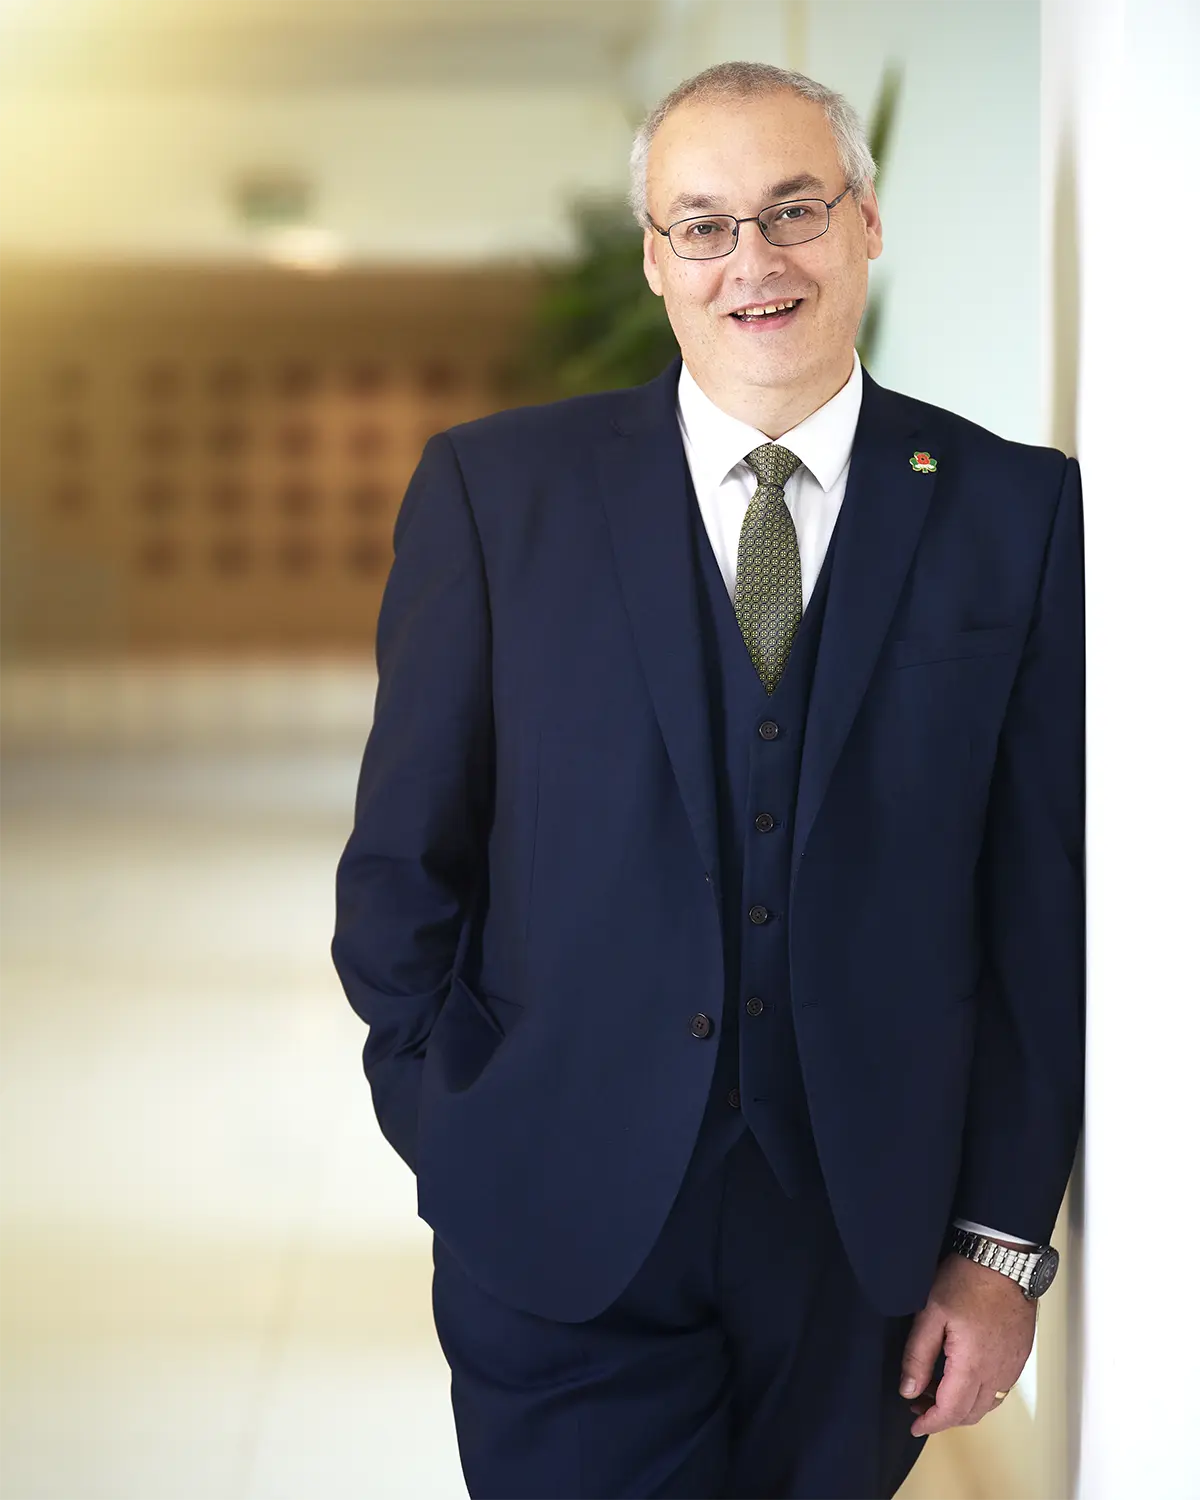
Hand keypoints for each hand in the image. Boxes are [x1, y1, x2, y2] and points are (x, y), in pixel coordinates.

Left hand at [898, 1251, 1035, 1436]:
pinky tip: (962, 1377)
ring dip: (961, 1406)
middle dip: (942, 1416)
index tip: (914, 1425)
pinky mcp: (1019, 1355)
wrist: (1004, 1259)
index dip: (930, 1423)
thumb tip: (909, 1390)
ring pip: (987, 1404)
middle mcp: (997, 1372)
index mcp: (972, 1365)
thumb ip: (917, 1356)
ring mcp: (1011, 1365)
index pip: (951, 1411)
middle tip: (918, 1404)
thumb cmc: (967, 1280)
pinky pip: (1000, 1389)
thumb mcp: (930, 1314)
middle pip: (970, 1414)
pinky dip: (979, 1394)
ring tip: (936, 1389)